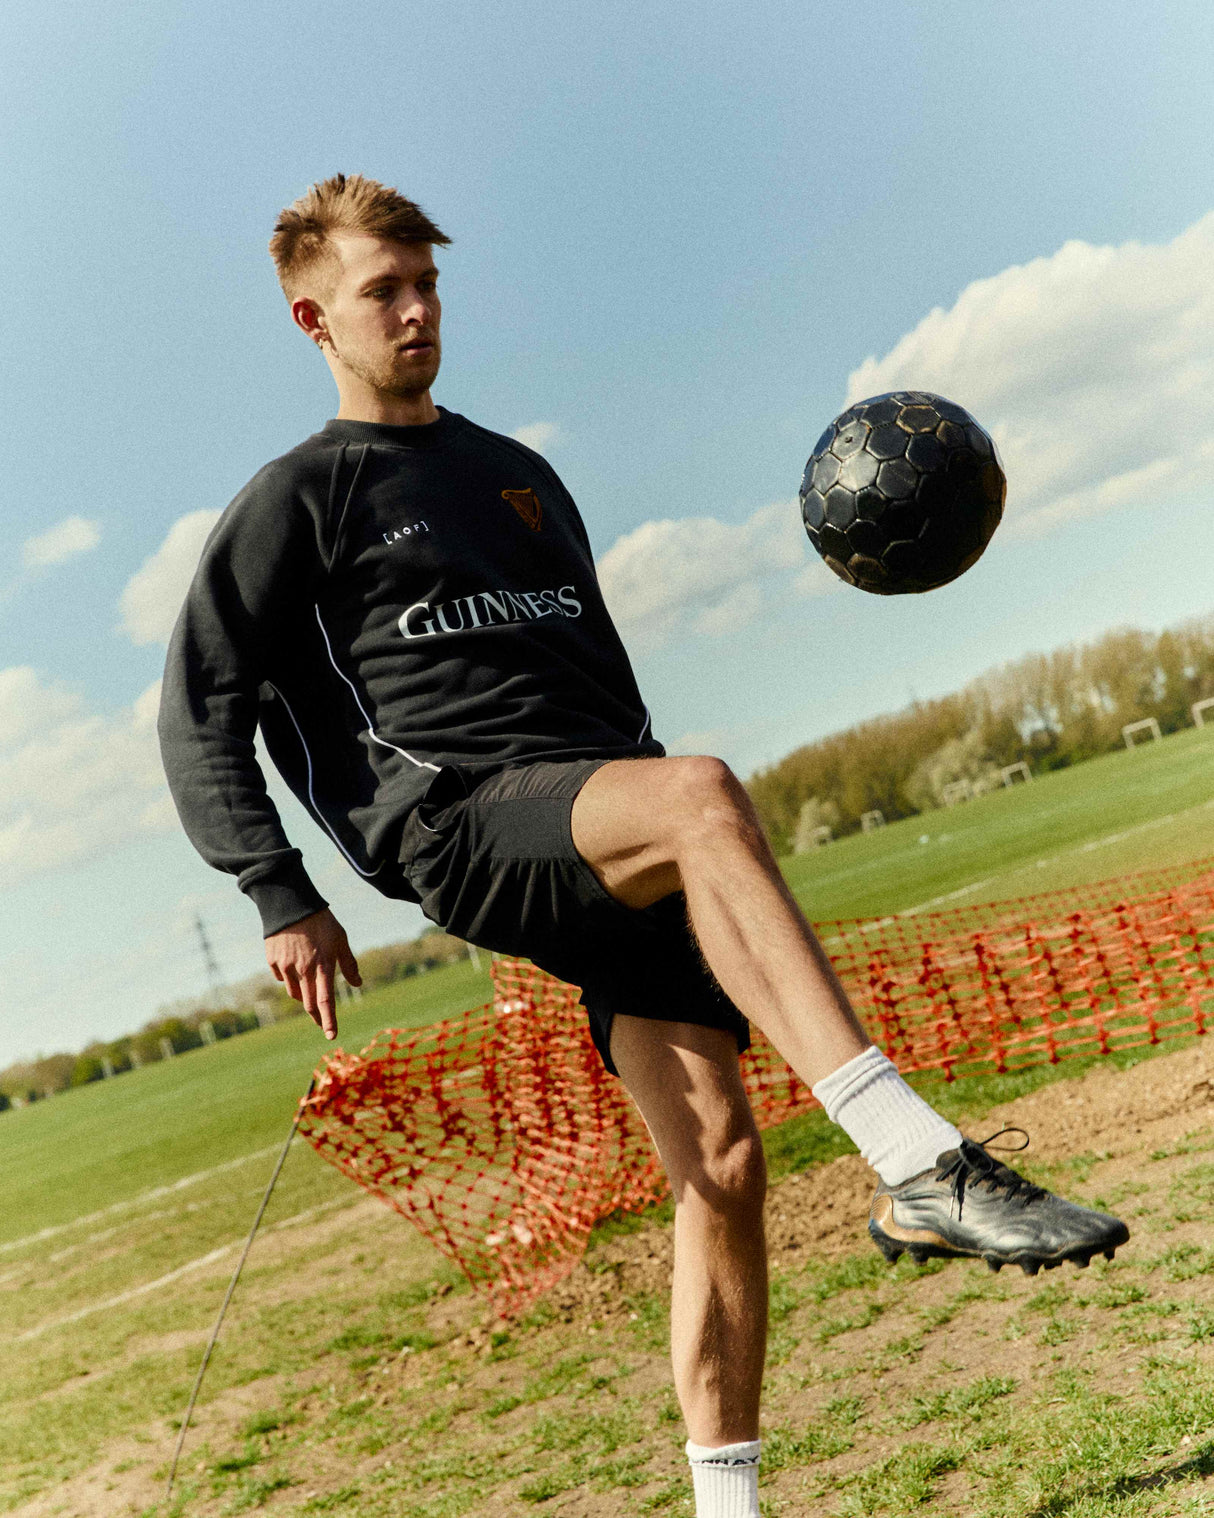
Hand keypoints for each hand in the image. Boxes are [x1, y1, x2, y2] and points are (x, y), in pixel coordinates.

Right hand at [264, 908, 361, 1039]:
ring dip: (304, 996)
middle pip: (309, 1003)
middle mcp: (303, 970)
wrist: (290, 903)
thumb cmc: (321, 921)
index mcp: (322, 966)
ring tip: (310, 985)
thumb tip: (358, 983)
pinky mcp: (272, 960)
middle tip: (321, 1023)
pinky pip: (281, 978)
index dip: (329, 1020)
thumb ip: (348, 963)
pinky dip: (288, 978)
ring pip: (295, 992)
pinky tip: (293, 966)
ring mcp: (285, 966)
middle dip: (316, 1016)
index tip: (332, 1035)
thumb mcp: (340, 939)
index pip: (326, 1001)